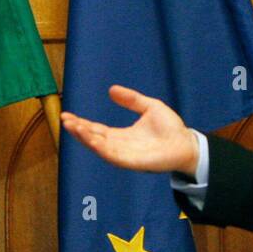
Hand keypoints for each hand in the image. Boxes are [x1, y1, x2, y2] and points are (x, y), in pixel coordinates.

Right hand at [60, 85, 198, 176]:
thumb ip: (131, 100)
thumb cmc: (170, 128)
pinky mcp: (133, 162)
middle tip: (65, 120)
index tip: (67, 116)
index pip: (96, 130)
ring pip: (100, 148)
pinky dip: (101, 149)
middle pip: (93, 139)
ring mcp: (125, 155)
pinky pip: (114, 156)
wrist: (187, 143)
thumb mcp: (149, 107)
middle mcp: (119, 146)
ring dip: (85, 139)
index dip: (82, 123)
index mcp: (121, 135)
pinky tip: (92, 140)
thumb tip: (111, 90)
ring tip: (73, 127)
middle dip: (78, 130)